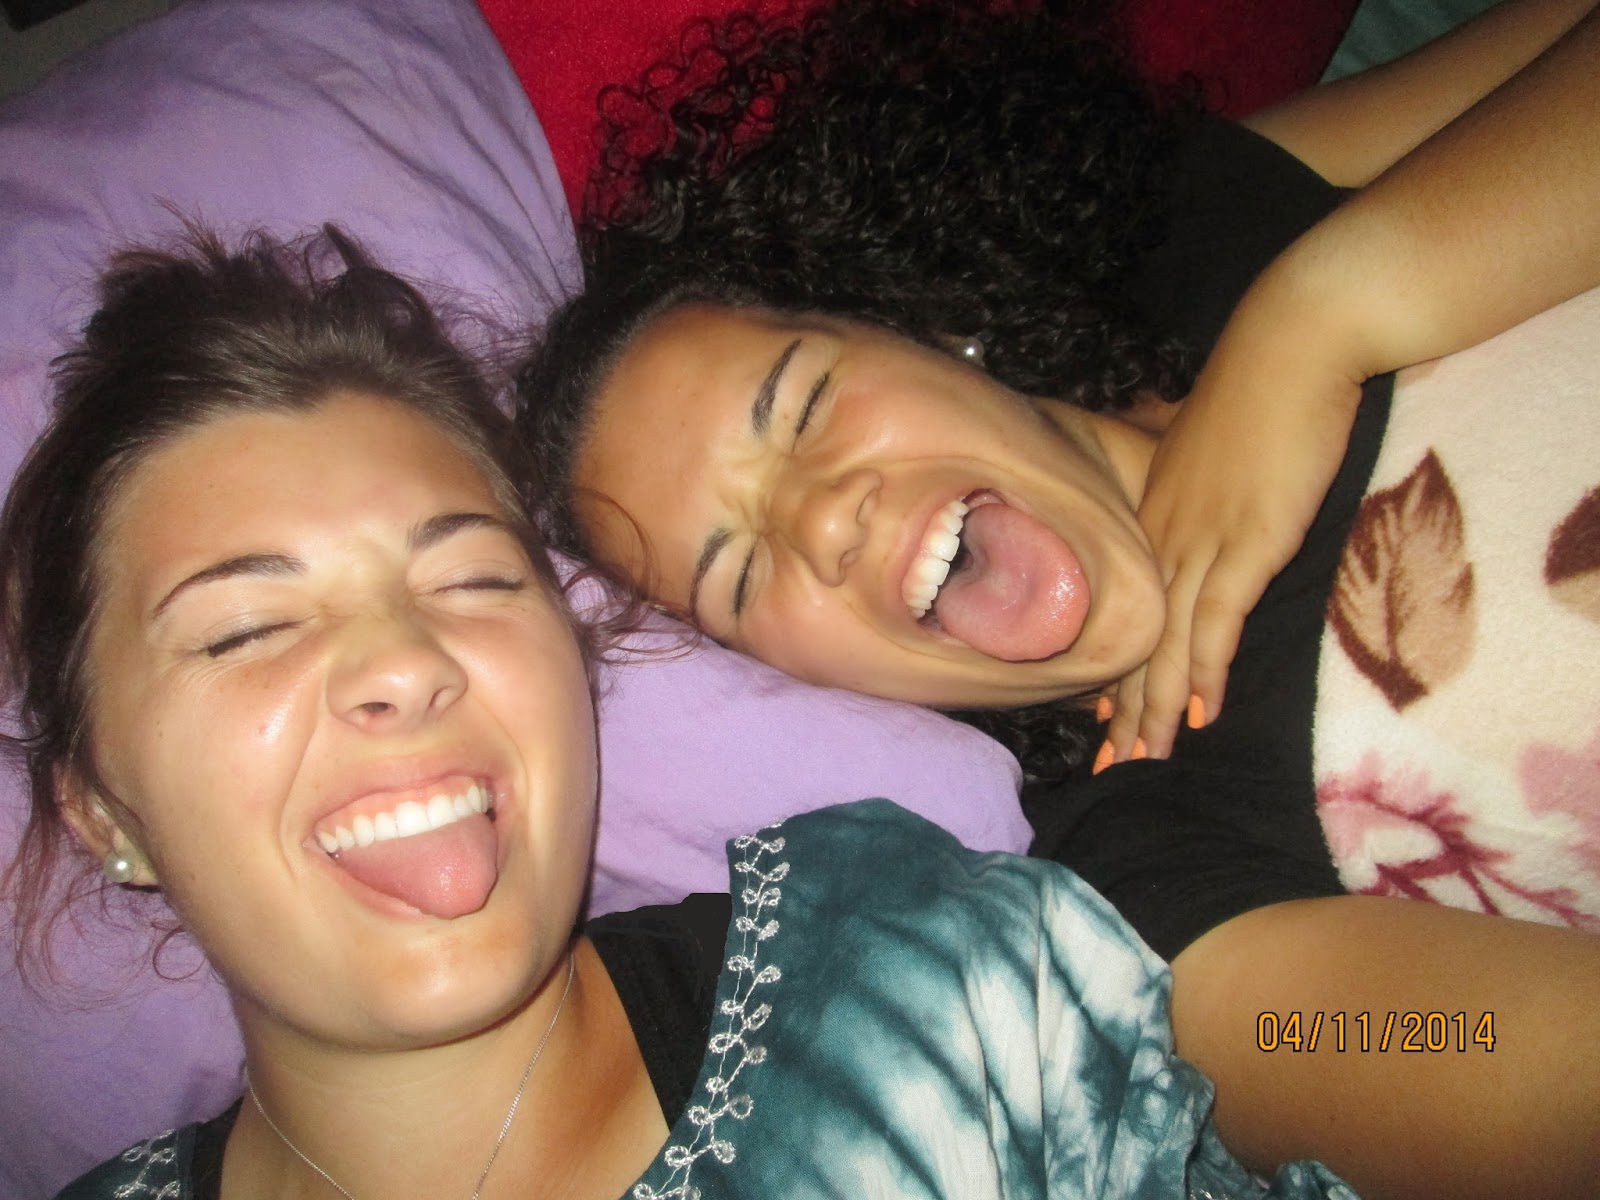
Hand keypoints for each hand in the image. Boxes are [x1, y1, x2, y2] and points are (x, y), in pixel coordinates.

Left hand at [1098, 322, 1363, 766]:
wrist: (1292, 345)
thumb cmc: (1262, 393)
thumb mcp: (1214, 452)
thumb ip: (1204, 493)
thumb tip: (1215, 513)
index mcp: (1154, 518)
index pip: (1127, 610)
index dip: (1116, 668)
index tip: (1100, 716)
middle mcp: (1163, 536)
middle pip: (1135, 637)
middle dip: (1122, 707)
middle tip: (1109, 765)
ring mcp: (1200, 540)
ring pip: (1166, 643)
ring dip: (1157, 708)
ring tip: (1145, 760)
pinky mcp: (1246, 542)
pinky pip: (1216, 621)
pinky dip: (1206, 670)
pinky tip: (1202, 713)